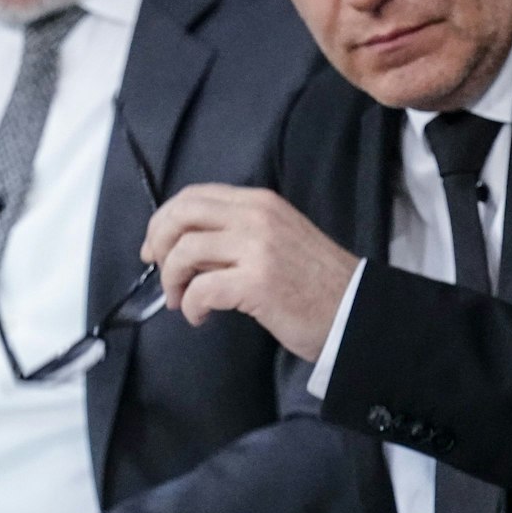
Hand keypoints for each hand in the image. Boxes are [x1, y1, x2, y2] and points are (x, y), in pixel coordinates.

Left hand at [143, 184, 357, 360]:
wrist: (355, 310)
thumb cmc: (317, 283)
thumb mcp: (278, 239)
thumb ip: (237, 236)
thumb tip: (189, 249)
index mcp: (261, 203)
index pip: (195, 196)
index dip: (164, 220)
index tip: (156, 246)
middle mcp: (258, 217)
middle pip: (181, 214)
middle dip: (158, 243)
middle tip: (158, 271)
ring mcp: (258, 248)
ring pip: (185, 250)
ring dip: (171, 279)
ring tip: (181, 301)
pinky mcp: (257, 282)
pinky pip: (201, 289)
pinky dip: (191, 305)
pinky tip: (200, 317)